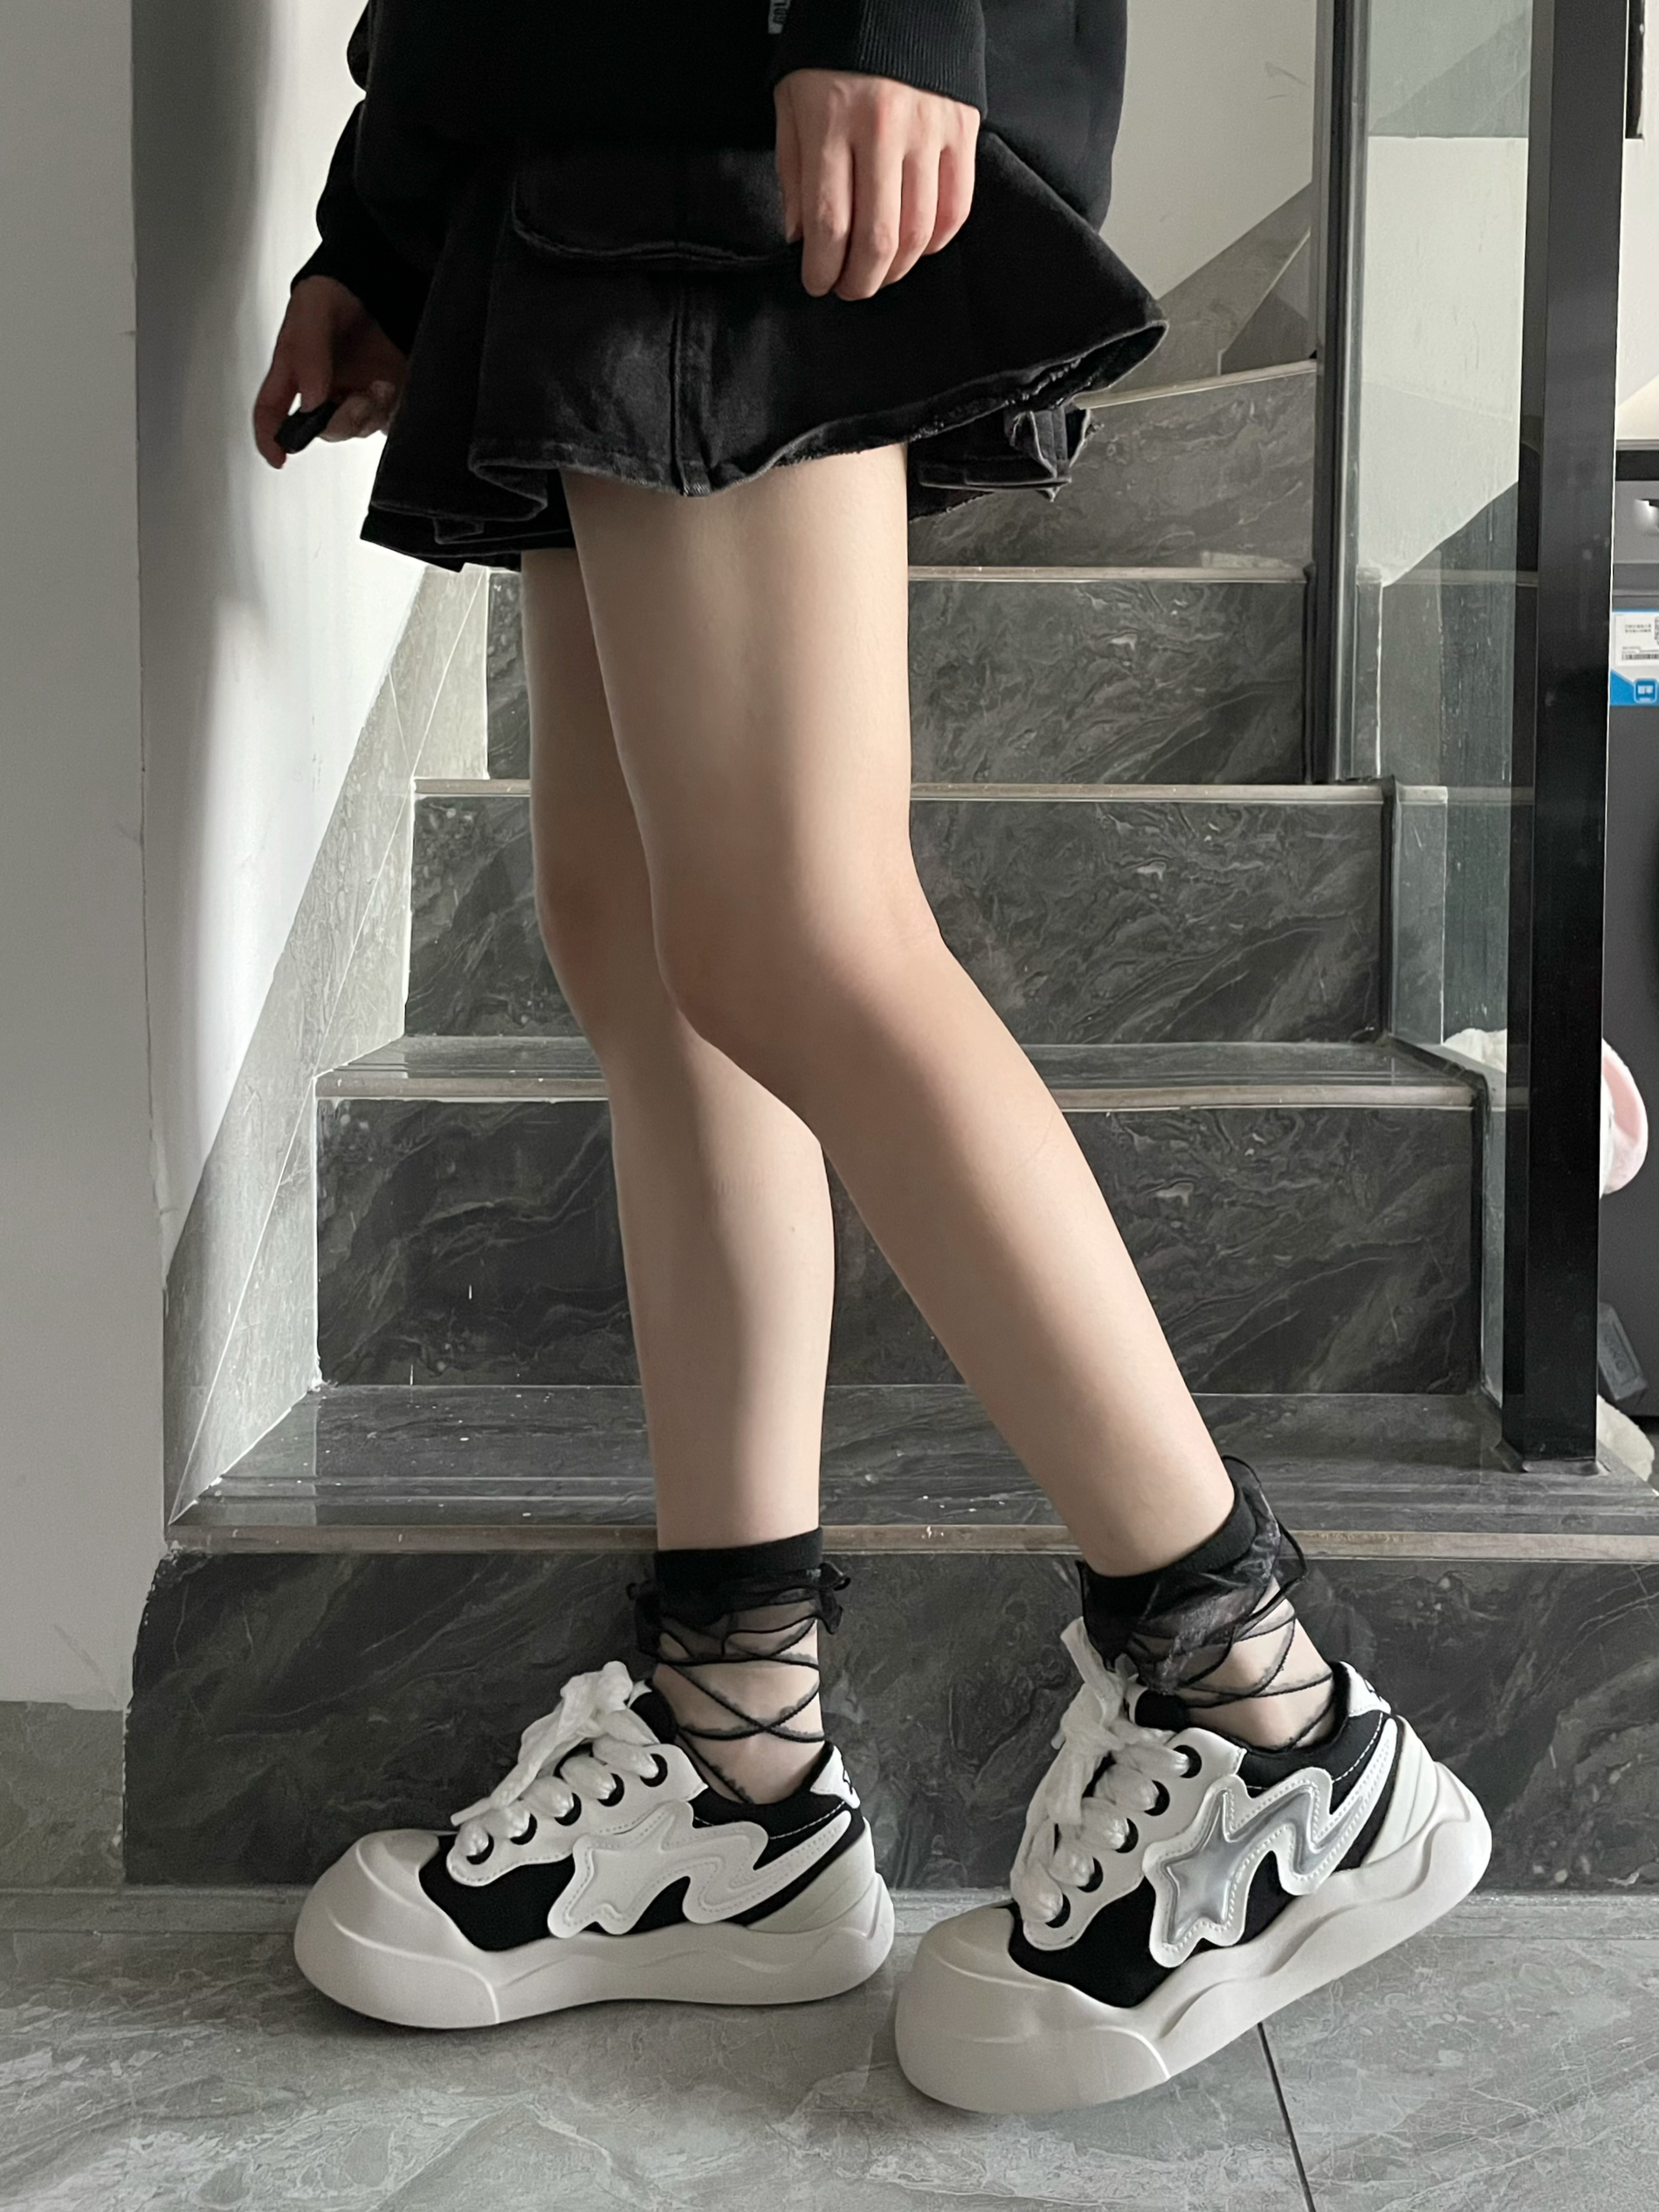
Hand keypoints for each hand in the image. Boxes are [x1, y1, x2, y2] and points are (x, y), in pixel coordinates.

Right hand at [252, 275, 406, 469]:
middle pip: (322, 429)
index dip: (269, 438)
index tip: (279, 458)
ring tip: (382, 385)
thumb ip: (306, 354)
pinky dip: (392, 413)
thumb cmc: (335, 294)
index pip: (271, 412)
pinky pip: (388, 422)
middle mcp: (323, 392)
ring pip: (357, 429)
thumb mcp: (312, 309)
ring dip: (370, 414)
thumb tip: (310, 402)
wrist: (380, 283)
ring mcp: (355, 397)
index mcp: (294, 374)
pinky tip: (394, 389)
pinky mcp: (386, 400)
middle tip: (360, 399)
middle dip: (341, 422)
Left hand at [774, 69, 977, 300]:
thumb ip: (793, 171)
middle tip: (848, 288)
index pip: (829, 225)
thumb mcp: (792, 102)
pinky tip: (917, 245)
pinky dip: (936, 241)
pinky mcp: (962, 130)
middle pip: (878, 240)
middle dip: (859, 282)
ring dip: (897, 269)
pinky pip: (956, 208)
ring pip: (919, 233)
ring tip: (880, 272)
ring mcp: (929, 131)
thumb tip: (801, 237)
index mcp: (833, 123)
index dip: (822, 270)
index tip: (817, 283)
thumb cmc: (832, 52)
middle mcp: (883, 130)